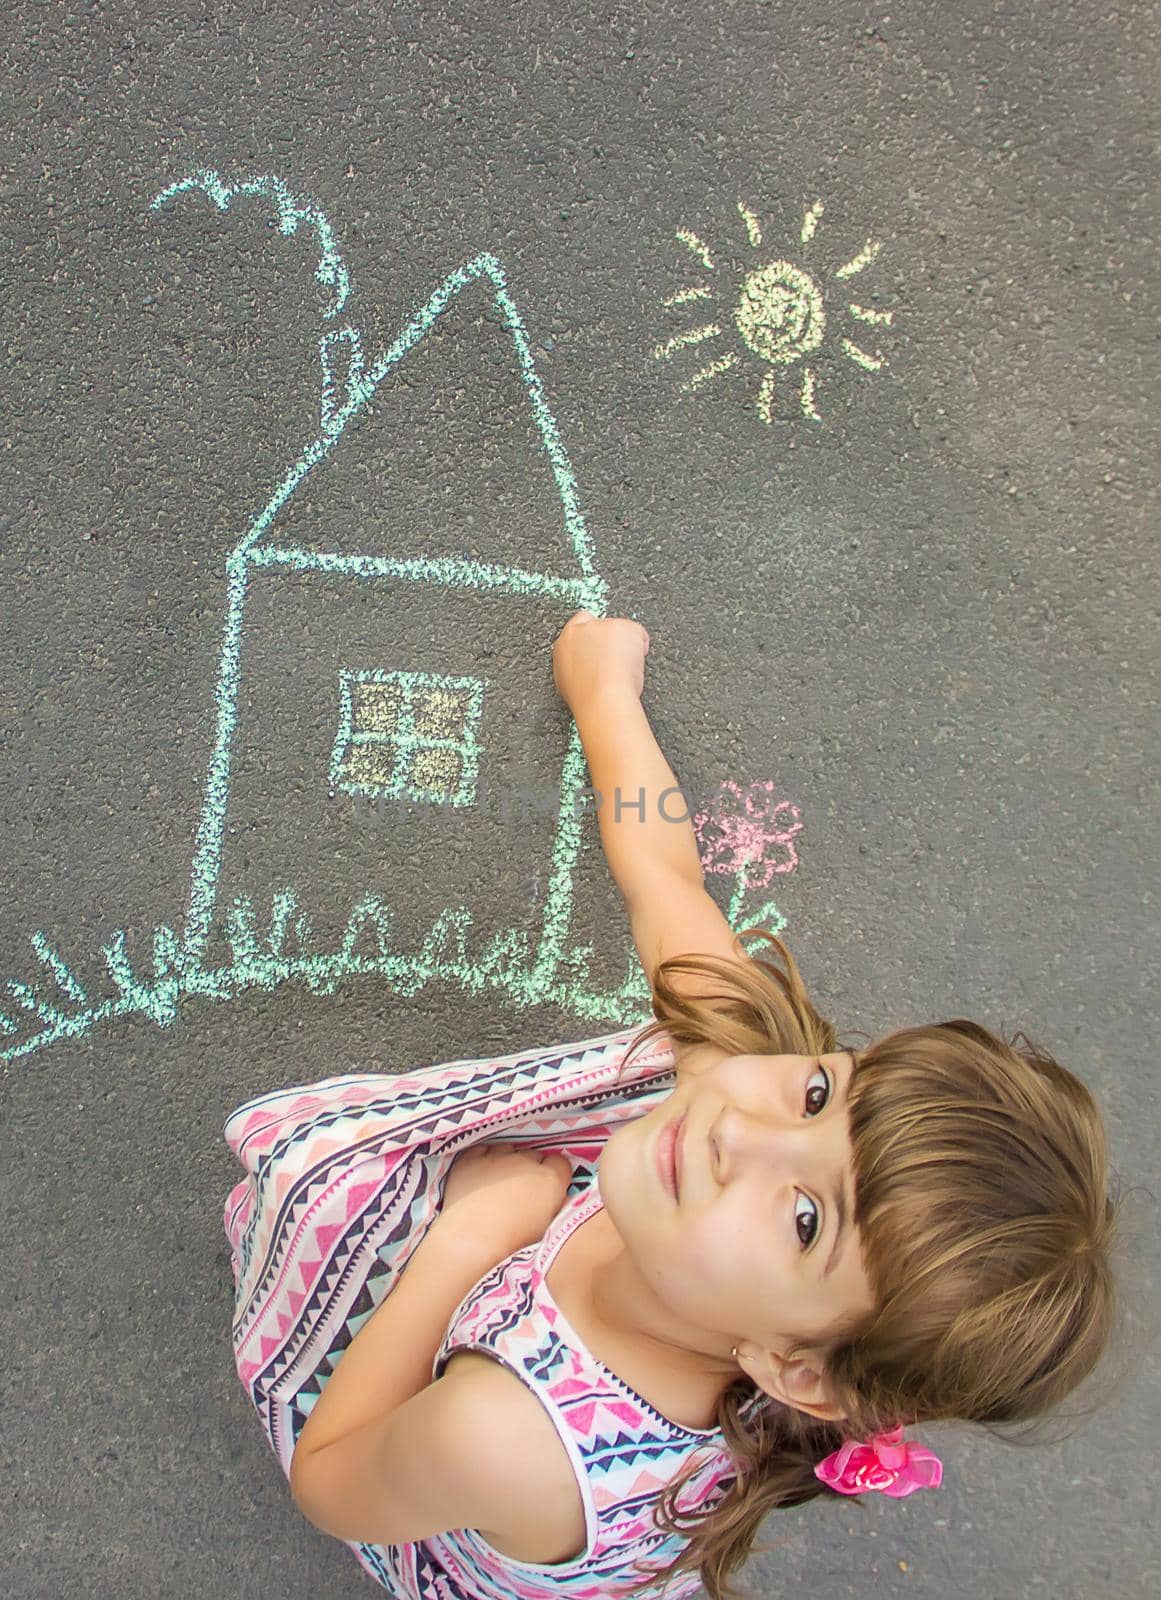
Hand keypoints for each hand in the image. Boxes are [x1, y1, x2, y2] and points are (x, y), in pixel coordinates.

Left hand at [433, 1142, 573, 1263]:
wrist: (471, 1240)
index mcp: (550, 1178)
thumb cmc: (513, 1242)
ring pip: (509, 1150)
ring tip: (499, 1185)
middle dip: (531, 1170)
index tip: (547, 1188)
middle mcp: (526, 1161)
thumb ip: (556, 1205)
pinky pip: (484, 1150)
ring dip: (508, 1162)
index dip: (554, 1175)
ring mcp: (497, 1156)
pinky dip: (485, 1159)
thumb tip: (557, 1197)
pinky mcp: (472, 1157)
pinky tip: (481, 1176)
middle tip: (521, 1192)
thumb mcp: (547, 1227)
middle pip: (534, 1156)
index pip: (560, 1163)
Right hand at [552, 609, 650, 716]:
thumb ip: (575, 664)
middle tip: (617, 661)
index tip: (602, 647)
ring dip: (626, 646)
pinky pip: (639, 634)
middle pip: (603, 625)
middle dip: (611, 639)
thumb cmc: (587, 697)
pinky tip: (633, 666)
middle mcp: (583, 629)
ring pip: (622, 630)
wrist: (602, 699)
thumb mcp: (568, 681)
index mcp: (566, 642)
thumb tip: (586, 665)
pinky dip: (641, 648)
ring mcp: (604, 625)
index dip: (594, 636)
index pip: (579, 624)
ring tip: (622, 671)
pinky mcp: (624, 626)